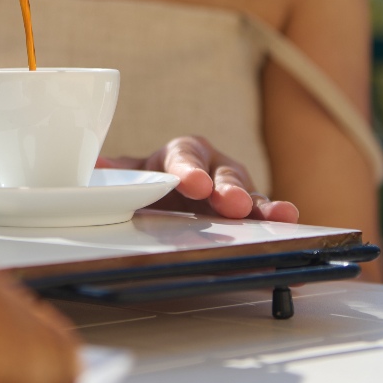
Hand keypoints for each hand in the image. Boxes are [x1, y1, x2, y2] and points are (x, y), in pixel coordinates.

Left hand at [97, 135, 299, 221]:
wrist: (167, 193)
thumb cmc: (151, 180)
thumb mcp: (127, 176)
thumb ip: (110, 173)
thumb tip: (89, 164)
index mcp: (180, 154)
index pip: (183, 158)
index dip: (187, 170)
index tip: (190, 183)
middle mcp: (212, 166)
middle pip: (223, 175)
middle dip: (228, 190)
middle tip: (231, 204)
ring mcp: (233, 189)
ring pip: (250, 195)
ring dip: (263, 206)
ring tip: (281, 216)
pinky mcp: (249, 214)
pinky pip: (264, 218)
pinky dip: (278, 223)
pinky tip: (292, 228)